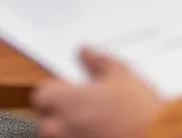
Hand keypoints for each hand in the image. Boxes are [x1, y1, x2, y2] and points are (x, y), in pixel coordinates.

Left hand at [32, 49, 165, 137]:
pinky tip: (100, 136)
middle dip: (60, 117)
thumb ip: (98, 61)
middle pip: (46, 122)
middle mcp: (62, 129)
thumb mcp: (122, 75)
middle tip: (84, 112)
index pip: (41, 96)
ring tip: (96, 128)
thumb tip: (83, 51)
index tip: (69, 92)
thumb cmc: (140, 110)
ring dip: (70, 133)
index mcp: (67, 102)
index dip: (54, 92)